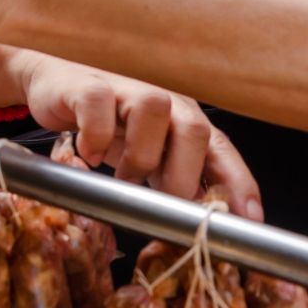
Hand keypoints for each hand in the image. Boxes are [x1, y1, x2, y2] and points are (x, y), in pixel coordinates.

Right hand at [18, 55, 263, 218]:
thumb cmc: (109, 128)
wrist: (57, 90)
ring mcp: (127, 91)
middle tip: (162, 200)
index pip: (222, 150)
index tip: (250, 218)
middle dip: (184, 175)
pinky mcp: (89, 86)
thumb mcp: (148, 160)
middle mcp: (165, 104)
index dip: (239, 182)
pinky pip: (98, 106)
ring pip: (153, 110)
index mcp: (184, 123)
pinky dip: (95, 136)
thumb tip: (199, 221)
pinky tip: (89, 155)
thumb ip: (173, 180)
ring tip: (123, 178)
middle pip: (196, 129)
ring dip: (140, 155)